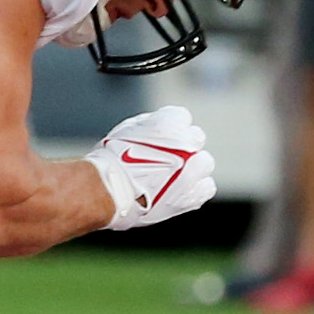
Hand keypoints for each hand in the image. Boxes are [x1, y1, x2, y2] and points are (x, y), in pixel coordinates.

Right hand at [85, 105, 214, 229]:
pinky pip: (206, 187)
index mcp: (170, 123)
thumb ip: (152, 124)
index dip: (170, 127)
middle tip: (165, 158)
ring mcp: (194, 170)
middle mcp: (187, 143)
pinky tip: (177, 191)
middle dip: (183, 146)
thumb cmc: (112, 159)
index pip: (181, 117)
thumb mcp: (127, 129)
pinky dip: (195, 189)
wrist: (108, 191)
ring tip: (171, 177)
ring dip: (193, 168)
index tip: (160, 137)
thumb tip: (160, 124)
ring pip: (204, 163)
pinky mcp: (193, 195)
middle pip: (196, 138)